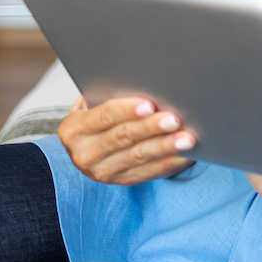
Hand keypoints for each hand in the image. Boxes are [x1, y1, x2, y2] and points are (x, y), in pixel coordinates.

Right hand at [57, 96, 195, 184]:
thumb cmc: (96, 117)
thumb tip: (144, 80)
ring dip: (165, 146)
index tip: (149, 104)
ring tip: (187, 138)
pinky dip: (171, 161)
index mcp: (73, 129)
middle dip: (151, 127)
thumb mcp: (90, 105)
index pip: (103, 116)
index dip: (127, 110)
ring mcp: (103, 171)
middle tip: (174, 119)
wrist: (86, 149)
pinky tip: (187, 154)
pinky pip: (150, 172)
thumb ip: (107, 95)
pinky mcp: (121, 182)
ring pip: (139, 156)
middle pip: (123, 137)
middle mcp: (84, 154)